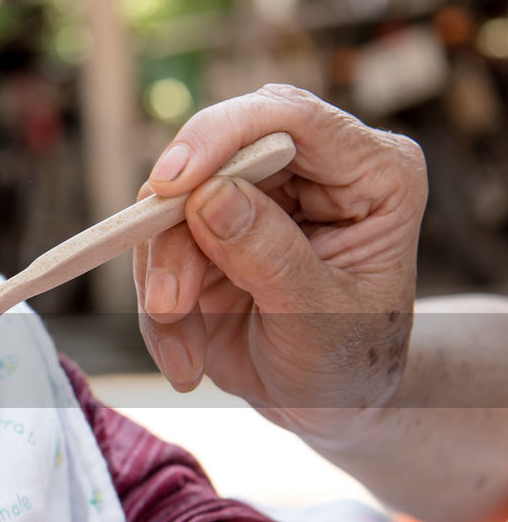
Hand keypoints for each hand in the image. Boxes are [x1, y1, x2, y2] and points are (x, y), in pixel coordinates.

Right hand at [133, 84, 425, 441]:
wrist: (326, 403)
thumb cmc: (349, 361)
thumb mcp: (321, 319)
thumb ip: (271, 256)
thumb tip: (210, 195)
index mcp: (368, 172)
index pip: (288, 117)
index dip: (221, 135)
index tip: (170, 183)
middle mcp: (305, 171)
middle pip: (211, 161)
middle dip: (176, 237)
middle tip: (169, 307)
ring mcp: (250, 199)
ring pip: (169, 211)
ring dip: (165, 288)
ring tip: (187, 356)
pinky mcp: (205, 233)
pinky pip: (153, 253)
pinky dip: (160, 315)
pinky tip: (186, 360)